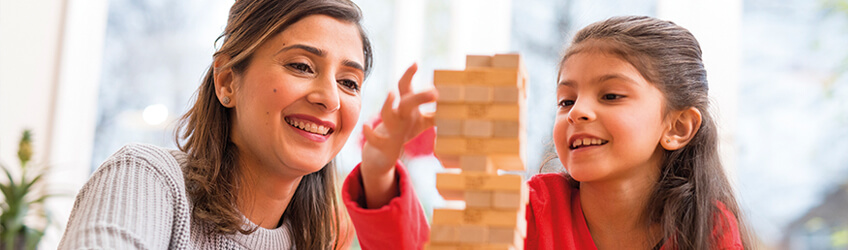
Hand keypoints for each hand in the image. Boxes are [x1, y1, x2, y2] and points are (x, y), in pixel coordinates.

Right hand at [359, 63, 436, 207]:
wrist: (383, 150)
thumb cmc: (405, 130)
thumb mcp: (423, 122)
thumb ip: (436, 115)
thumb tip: (456, 109)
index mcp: (406, 106)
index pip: (405, 86)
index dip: (409, 74)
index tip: (415, 63)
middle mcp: (397, 114)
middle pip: (406, 100)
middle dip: (419, 96)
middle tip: (434, 93)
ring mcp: (390, 127)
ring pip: (387, 115)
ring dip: (388, 105)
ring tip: (391, 93)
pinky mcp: (383, 143)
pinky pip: (375, 138)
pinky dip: (370, 134)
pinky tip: (366, 127)